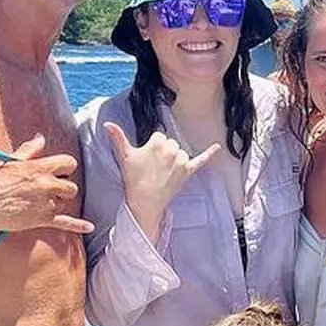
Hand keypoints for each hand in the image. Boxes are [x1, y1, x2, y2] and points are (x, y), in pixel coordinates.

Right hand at [0, 134, 92, 234]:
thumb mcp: (12, 161)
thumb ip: (30, 150)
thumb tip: (40, 138)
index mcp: (40, 167)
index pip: (69, 163)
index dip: (65, 168)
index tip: (58, 172)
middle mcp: (46, 184)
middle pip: (71, 187)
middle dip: (62, 189)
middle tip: (46, 191)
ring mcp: (46, 203)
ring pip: (64, 203)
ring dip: (56, 204)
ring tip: (37, 203)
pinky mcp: (42, 219)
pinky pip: (65, 222)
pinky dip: (78, 225)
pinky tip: (88, 227)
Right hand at [104, 122, 219, 239]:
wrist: (145, 200)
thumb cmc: (133, 178)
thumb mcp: (124, 156)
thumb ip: (118, 137)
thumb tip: (107, 124)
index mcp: (158, 142)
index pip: (159, 136)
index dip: (152, 147)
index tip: (147, 158)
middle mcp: (172, 149)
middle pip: (170, 143)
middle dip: (163, 153)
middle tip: (153, 167)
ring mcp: (181, 160)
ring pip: (180, 152)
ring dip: (174, 159)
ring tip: (162, 172)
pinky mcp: (188, 171)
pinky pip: (201, 160)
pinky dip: (209, 154)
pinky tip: (217, 147)